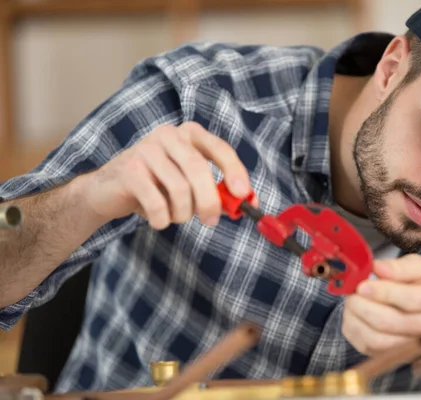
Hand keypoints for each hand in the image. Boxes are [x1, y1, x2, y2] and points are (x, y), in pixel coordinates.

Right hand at [80, 122, 256, 229]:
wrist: (107, 190)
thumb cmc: (155, 186)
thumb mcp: (189, 184)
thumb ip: (217, 190)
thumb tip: (248, 203)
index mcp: (189, 134)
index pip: (220, 148)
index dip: (234, 171)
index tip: (243, 194)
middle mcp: (168, 135)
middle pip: (199, 170)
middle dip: (209, 201)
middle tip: (211, 221)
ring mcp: (146, 150)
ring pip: (179, 189)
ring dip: (182, 213)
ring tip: (175, 216)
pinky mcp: (130, 170)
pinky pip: (157, 203)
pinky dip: (162, 219)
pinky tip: (158, 220)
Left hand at [342, 254, 420, 355]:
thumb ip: (400, 267)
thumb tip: (377, 268)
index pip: (411, 300)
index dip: (383, 293)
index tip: (362, 285)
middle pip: (390, 322)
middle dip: (363, 305)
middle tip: (353, 291)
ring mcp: (418, 346)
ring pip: (377, 340)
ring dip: (357, 319)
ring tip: (353, 301)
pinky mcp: (399, 355)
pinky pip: (369, 348)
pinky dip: (356, 330)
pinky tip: (356, 315)